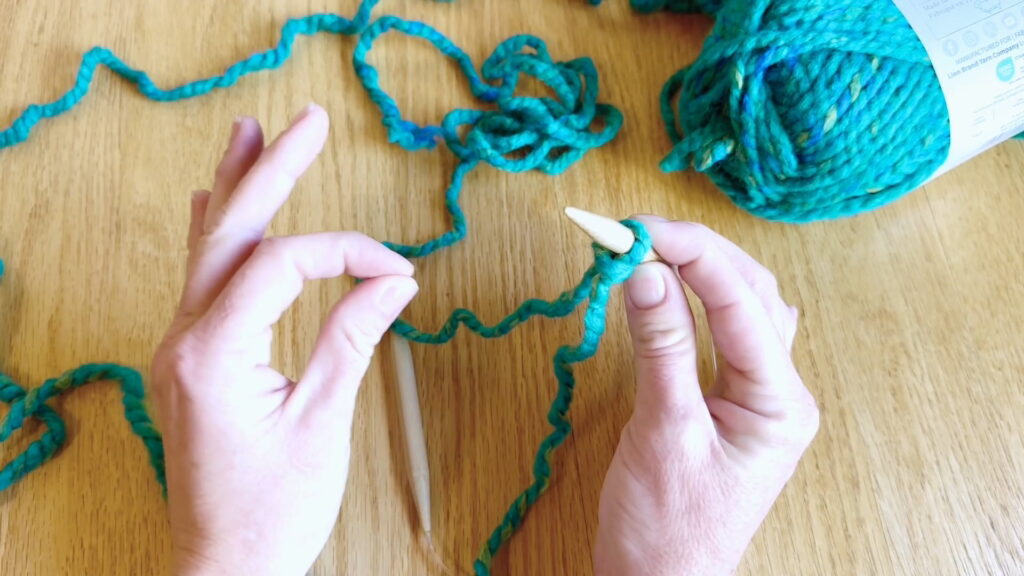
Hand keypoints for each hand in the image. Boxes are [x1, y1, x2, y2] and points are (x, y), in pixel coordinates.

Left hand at [151, 104, 418, 575]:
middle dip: (269, 171)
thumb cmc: (271, 513)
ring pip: (205, 249)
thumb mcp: (323, 423)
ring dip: (234, 190)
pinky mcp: (188, 361)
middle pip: (228, 232)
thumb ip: (353, 339)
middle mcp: (181, 342)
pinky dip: (216, 236)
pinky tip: (213, 205)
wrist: (224, 568)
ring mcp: (177, 350)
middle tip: (303, 121)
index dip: (344, 252)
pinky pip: (199, 281)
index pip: (282, 265)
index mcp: (212, 355)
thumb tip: (391, 282)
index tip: (394, 268)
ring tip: (249, 135)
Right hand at [594, 218, 818, 574]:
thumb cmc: (667, 530)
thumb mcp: (662, 432)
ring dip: (698, 268)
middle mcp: (779, 392)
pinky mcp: (726, 401)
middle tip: (633, 231)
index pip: (740, 302)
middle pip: (750, 293)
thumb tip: (645, 271)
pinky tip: (669, 284)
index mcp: (780, 403)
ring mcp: (756, 396)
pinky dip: (692, 299)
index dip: (690, 254)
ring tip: (647, 245)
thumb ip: (660, 347)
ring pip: (741, 306)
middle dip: (694, 252)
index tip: (637, 228)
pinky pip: (721, 332)